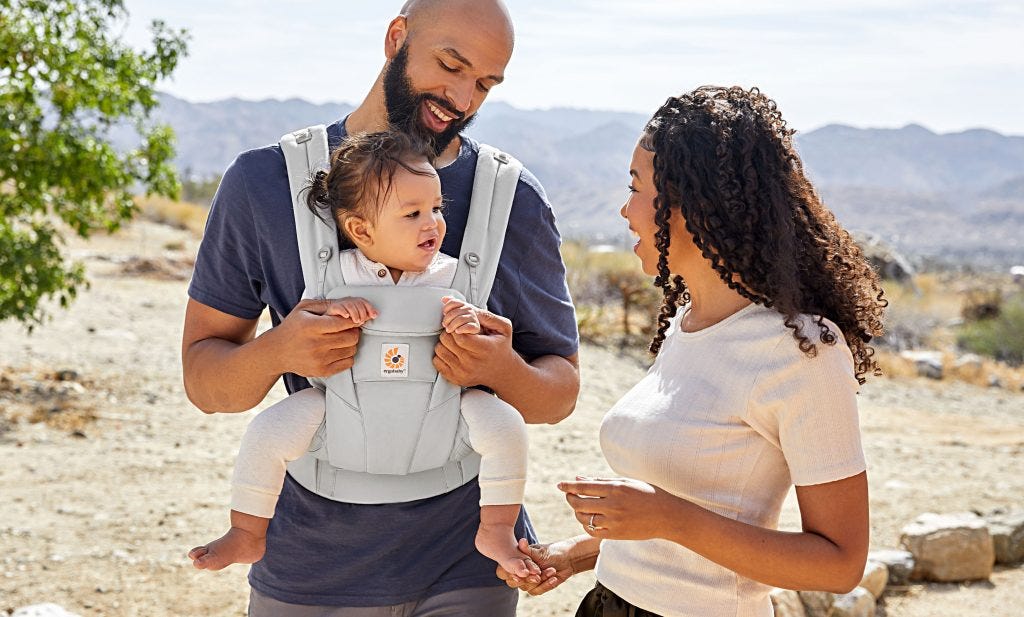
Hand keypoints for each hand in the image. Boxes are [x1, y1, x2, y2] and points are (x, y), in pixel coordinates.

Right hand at [269, 298, 361, 377]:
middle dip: (353, 331)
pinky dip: (347, 355)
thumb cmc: (293, 327)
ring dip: (350, 343)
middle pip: (351, 337)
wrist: (277, 351)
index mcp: (311, 326)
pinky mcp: (322, 371)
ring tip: (340, 339)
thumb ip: (327, 304)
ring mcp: (319, 359)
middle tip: (347, 329)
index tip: (351, 319)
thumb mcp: (304, 308)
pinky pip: (348, 363)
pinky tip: (337, 350)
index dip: (352, 320)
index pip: (343, 323)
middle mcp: (315, 344)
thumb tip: (349, 308)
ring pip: (352, 350)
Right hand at [324, 296, 377, 324]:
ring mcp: (340, 303)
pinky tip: (346, 316)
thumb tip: (376, 314)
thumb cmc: (345, 318)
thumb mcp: (357, 316)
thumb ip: (365, 315)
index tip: (374, 316)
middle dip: (362, 313)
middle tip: (361, 321)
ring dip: (354, 313)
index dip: (370, 308)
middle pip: (358, 303)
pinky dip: (343, 311)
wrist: (329, 319)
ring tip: (356, 321)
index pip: (364, 302)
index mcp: (354, 301)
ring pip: (350, 305)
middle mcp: (348, 301)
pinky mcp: (333, 308)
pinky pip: (338, 307)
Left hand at [433, 307, 514, 387]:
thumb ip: (486, 316)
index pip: (459, 335)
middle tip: (457, 332)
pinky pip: (437, 362)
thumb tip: (466, 307)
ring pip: (440, 349)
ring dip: (445, 343)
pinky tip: (452, 353)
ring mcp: (462, 373)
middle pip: (447, 340)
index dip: (456, 327)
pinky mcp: (455, 379)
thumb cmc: (501, 346)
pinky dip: (442, 354)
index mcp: (484, 349)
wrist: (502, 371)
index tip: (460, 327)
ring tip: (455, 342)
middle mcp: (472, 363)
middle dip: (449, 332)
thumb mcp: (504, 328)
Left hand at [440, 297, 480, 333]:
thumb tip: (443, 299)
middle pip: (454, 312)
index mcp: (463, 304)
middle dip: (447, 320)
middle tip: (444, 325)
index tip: (444, 313)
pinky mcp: (476, 326)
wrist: (474, 326)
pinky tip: (457, 331)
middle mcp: (469, 309)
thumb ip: (451, 303)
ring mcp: (473, 317)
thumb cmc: (462, 318)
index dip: (446, 308)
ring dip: (452, 326)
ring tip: (448, 329)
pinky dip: (461, 329)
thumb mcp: (457, 309)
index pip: (453, 302)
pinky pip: (467, 327)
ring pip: (460, 320)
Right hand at [495, 539, 573, 595]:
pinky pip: (536, 591)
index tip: (522, 572)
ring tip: (552, 570)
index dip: (510, 572)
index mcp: (516, 561)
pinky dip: (546, 585)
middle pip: (513, 582)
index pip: (504, 570)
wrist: (567, 559)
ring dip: (540, 580)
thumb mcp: (540, 552)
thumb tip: (521, 542)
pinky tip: (554, 578)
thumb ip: (529, 551)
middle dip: (526, 579)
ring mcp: (527, 581)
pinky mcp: (536, 587)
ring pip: (526, 587)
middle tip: (537, 575)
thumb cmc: (552, 552)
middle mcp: (519, 572)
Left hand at [558, 477, 678, 540]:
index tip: (559, 485)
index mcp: (615, 489)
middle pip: (579, 503)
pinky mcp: (616, 534)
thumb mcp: (626, 482)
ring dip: (577, 512)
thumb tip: (578, 478)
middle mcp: (613, 505)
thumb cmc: (647, 494)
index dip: (568, 486)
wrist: (667, 516)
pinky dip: (586, 525)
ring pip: (584, 518)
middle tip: (569, 495)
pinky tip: (588, 519)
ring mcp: (614, 521)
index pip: (583, 487)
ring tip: (579, 507)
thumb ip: (601, 481)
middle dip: (570, 498)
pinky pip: (592, 531)